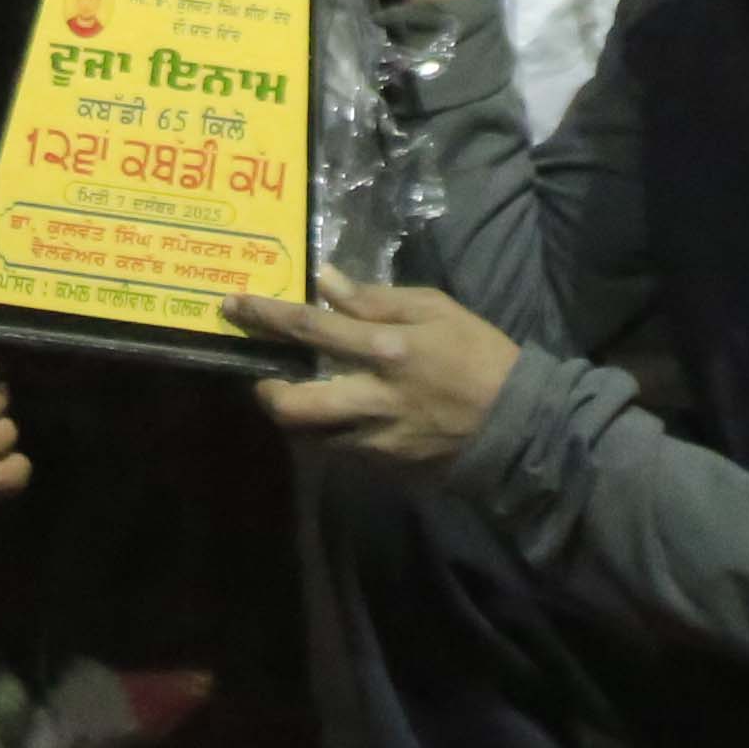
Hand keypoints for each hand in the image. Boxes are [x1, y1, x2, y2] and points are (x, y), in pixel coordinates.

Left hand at [227, 279, 522, 465]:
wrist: (516, 424)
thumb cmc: (477, 353)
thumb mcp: (434, 308)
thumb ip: (375, 299)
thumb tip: (325, 282)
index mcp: (386, 349)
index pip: (310, 328)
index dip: (264, 317)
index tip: (232, 306)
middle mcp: (372, 398)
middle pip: (293, 405)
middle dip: (266, 391)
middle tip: (263, 374)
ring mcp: (375, 438)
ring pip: (309, 435)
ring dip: (294, 414)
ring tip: (294, 394)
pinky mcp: (383, 465)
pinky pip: (337, 448)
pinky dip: (327, 431)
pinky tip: (335, 414)